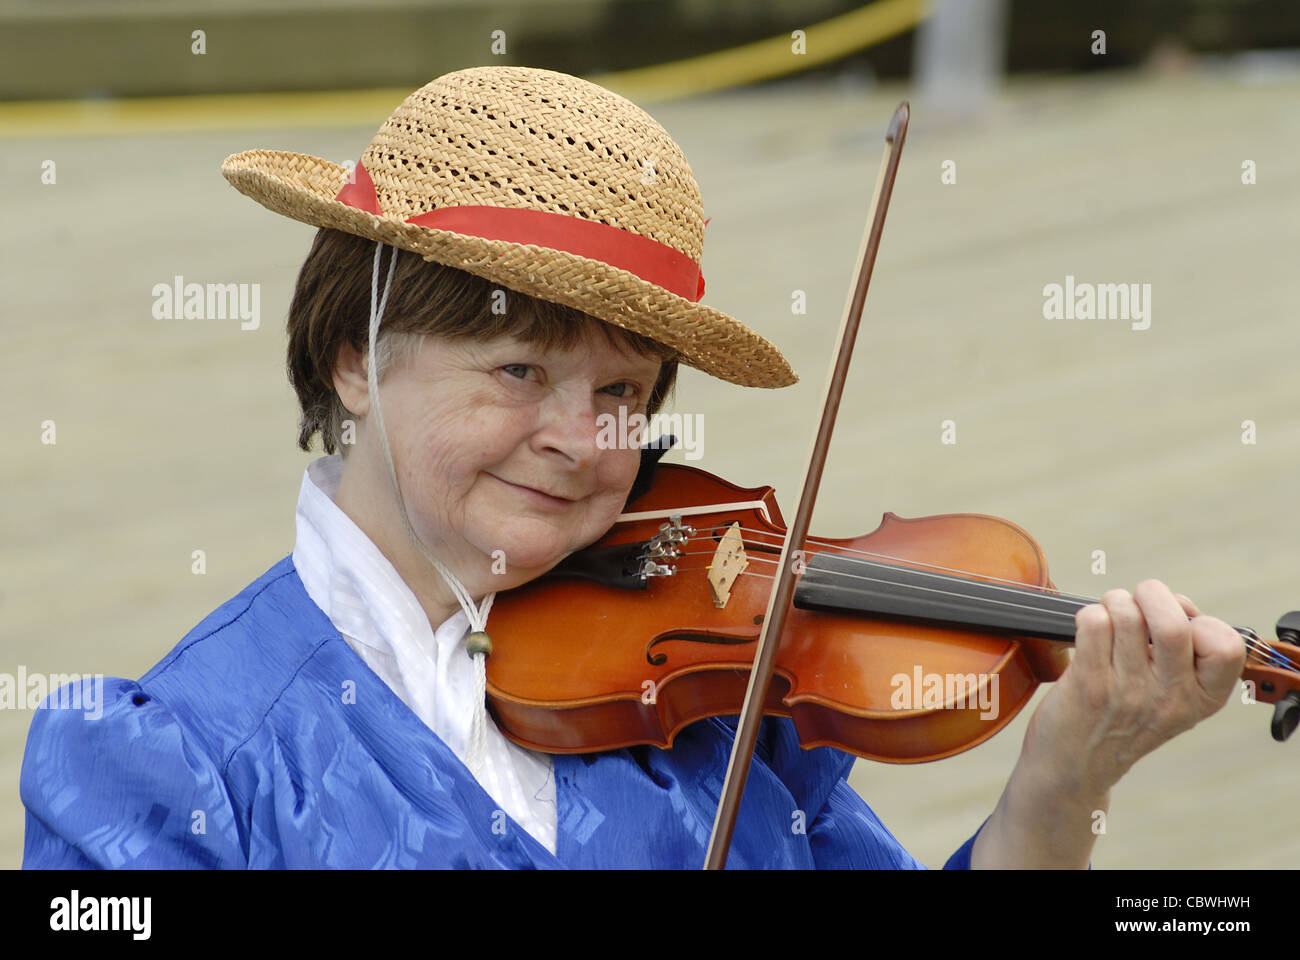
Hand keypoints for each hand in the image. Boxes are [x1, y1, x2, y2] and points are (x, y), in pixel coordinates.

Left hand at [1022, 579, 1245, 797]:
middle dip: (1152, 595)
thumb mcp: (1174, 701)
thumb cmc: (1123, 722)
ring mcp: (1129, 692)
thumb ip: (1186, 656)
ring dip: (1114, 602)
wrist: (1074, 768)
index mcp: (1202, 699)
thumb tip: (1176, 603)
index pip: (1228, 646)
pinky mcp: (1089, 684)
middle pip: (1172, 623)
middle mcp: (1170, 698)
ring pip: (1126, 614)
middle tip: (1138, 603)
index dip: (1201, 619)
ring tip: (1109, 617)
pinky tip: (1089, 633)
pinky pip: (1093, 622)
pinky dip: (1089, 614)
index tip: (1179, 622)